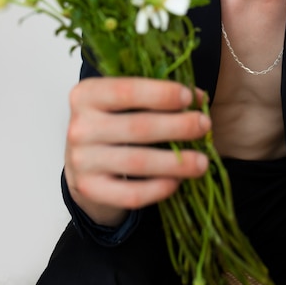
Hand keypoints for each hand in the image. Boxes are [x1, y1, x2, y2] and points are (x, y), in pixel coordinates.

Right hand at [65, 77, 210, 225]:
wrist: (84, 159)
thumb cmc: (113, 120)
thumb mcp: (125, 99)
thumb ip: (156, 94)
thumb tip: (198, 98)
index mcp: (87, 94)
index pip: (127, 90)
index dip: (162, 93)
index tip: (190, 97)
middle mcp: (80, 126)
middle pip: (137, 127)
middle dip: (178, 127)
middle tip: (205, 125)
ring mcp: (82, 160)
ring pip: (138, 163)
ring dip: (176, 162)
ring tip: (202, 161)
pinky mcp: (90, 189)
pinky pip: (131, 194)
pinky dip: (158, 189)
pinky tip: (177, 181)